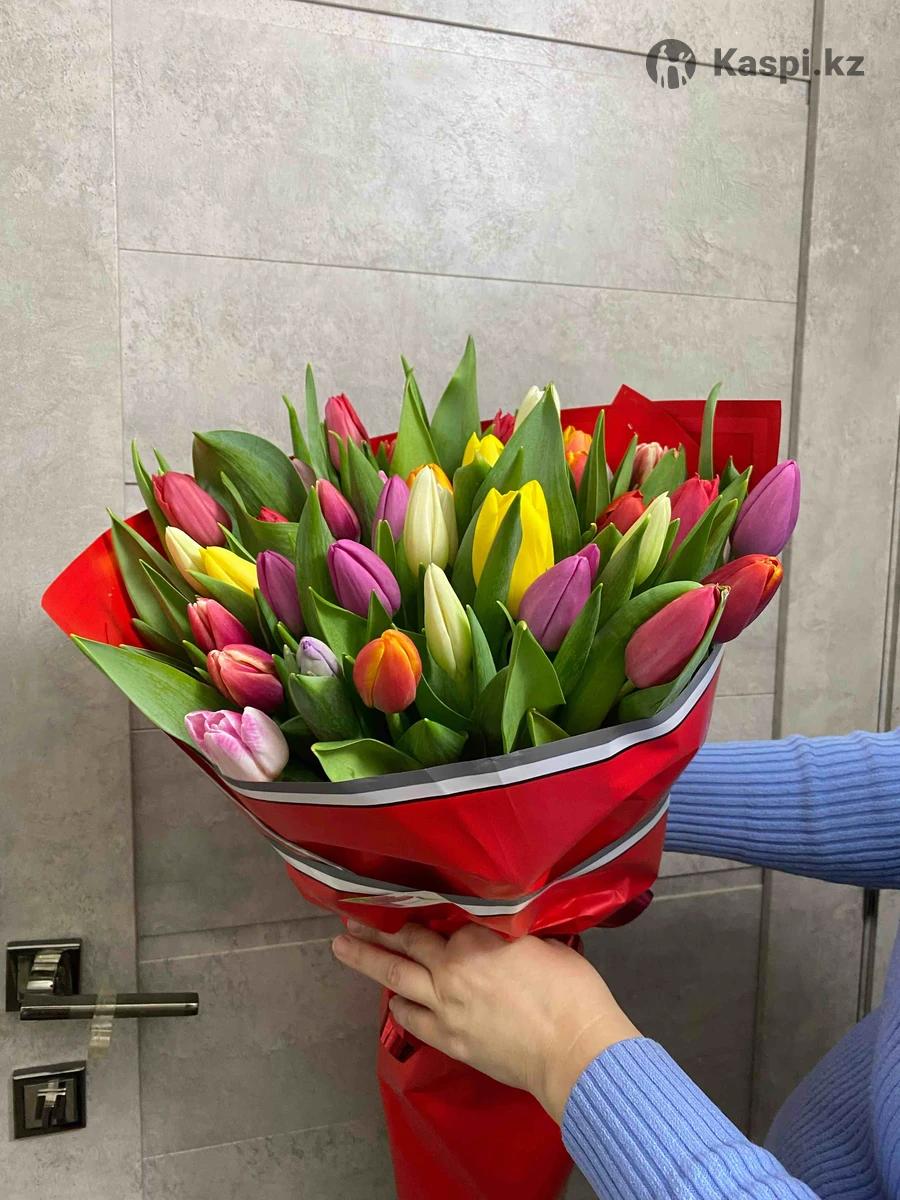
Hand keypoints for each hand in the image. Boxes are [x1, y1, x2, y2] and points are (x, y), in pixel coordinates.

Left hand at [332, 921, 639, 1120]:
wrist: (572, 1051)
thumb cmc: (570, 991)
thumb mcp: (544, 941)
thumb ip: (512, 931)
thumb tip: (504, 926)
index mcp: (476, 936)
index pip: (438, 915)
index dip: (415, 904)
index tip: (391, 893)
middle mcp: (451, 967)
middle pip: (404, 940)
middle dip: (374, 926)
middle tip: (348, 914)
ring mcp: (444, 1005)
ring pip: (394, 976)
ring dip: (365, 959)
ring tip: (342, 946)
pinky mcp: (448, 1040)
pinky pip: (410, 1019)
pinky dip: (397, 1006)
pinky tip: (391, 1000)